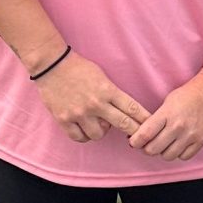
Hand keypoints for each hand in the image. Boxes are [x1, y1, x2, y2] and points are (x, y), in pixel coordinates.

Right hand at [33, 51, 150, 143]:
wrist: (51, 65)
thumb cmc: (78, 68)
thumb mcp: (102, 76)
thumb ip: (112, 93)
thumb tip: (124, 110)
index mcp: (107, 90)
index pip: (132, 108)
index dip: (144, 119)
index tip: (152, 125)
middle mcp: (96, 104)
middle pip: (123, 124)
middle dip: (134, 132)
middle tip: (138, 138)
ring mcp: (79, 113)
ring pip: (99, 135)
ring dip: (102, 131)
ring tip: (98, 123)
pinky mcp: (64, 119)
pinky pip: (80, 137)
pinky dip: (84, 136)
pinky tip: (85, 129)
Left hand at [129, 73, 202, 160]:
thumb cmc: (189, 93)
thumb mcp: (168, 102)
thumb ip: (156, 119)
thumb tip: (143, 134)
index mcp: (167, 114)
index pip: (144, 135)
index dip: (135, 142)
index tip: (134, 142)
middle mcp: (178, 126)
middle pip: (153, 149)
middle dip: (147, 148)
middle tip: (148, 144)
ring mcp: (191, 135)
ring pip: (168, 156)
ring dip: (163, 152)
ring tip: (165, 144)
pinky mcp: (201, 140)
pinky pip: (184, 157)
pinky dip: (178, 153)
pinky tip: (178, 145)